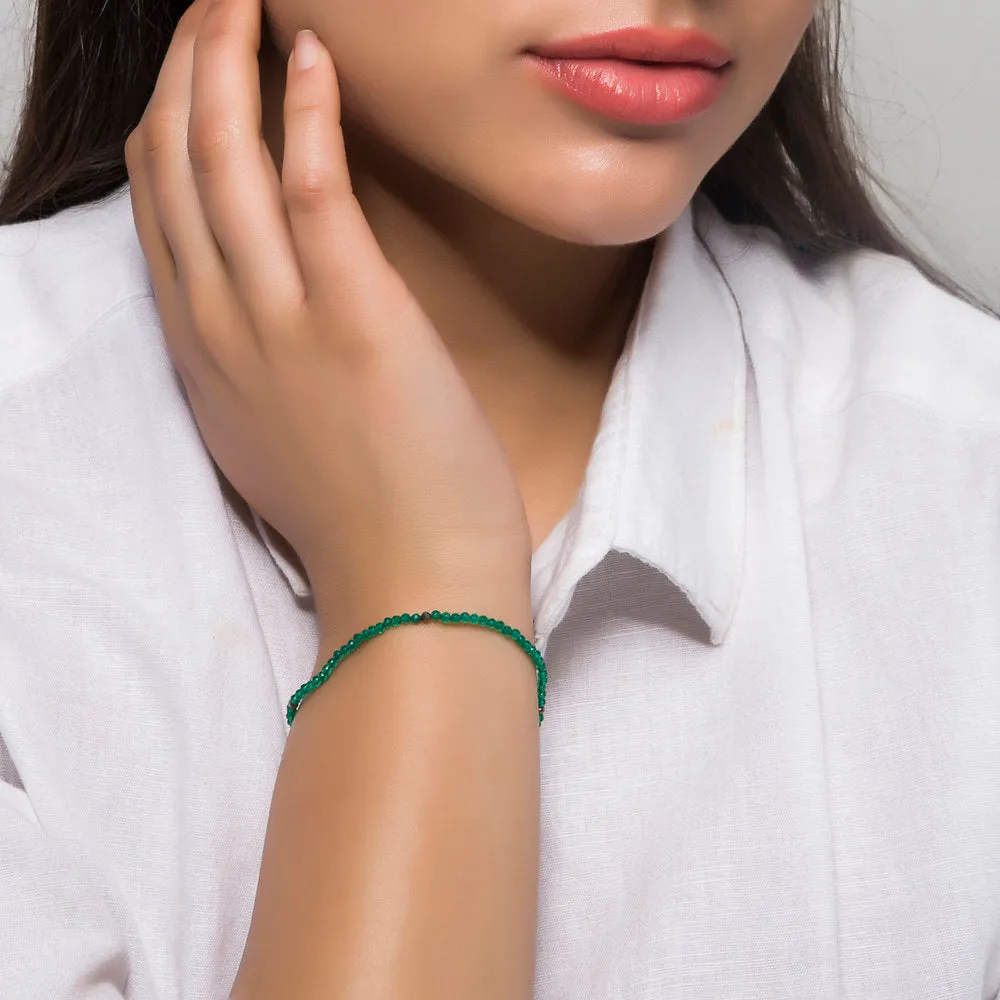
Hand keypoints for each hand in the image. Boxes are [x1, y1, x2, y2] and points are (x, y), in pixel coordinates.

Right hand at [124, 0, 532, 637]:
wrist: (412, 581)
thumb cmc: (363, 516)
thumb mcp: (277, 433)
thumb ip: (260, 360)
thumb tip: (279, 303)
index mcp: (202, 354)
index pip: (160, 212)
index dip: (168, 126)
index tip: (194, 76)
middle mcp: (219, 326)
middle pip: (173, 166)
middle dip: (183, 69)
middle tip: (213, 5)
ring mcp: (278, 319)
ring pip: (221, 160)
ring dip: (225, 61)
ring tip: (244, 0)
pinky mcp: (352, 316)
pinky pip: (309, 186)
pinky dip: (306, 111)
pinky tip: (312, 55)